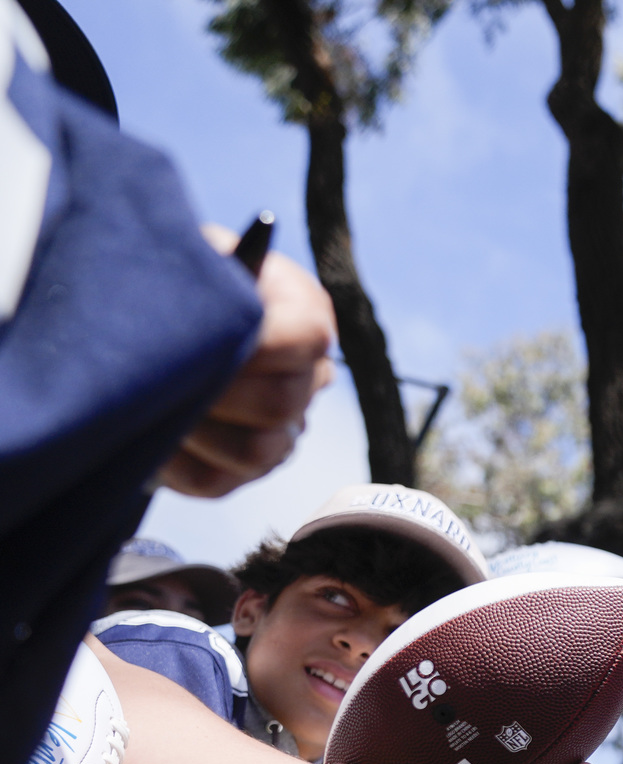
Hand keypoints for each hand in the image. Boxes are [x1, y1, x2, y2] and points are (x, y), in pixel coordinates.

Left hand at [162, 229, 335, 497]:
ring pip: (256, 451)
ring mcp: (283, 430)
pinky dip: (172, 460)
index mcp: (306, 316)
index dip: (256, 343)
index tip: (201, 333)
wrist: (148, 319)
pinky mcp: (244, 470)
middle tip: (163, 372)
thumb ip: (214, 277)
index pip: (308, 338)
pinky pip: (215, 481)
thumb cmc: (175, 280)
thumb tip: (210, 318)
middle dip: (215, 390)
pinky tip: (149, 427)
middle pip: (282, 403)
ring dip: (196, 427)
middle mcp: (308, 378)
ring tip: (153, 400)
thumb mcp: (197, 258)